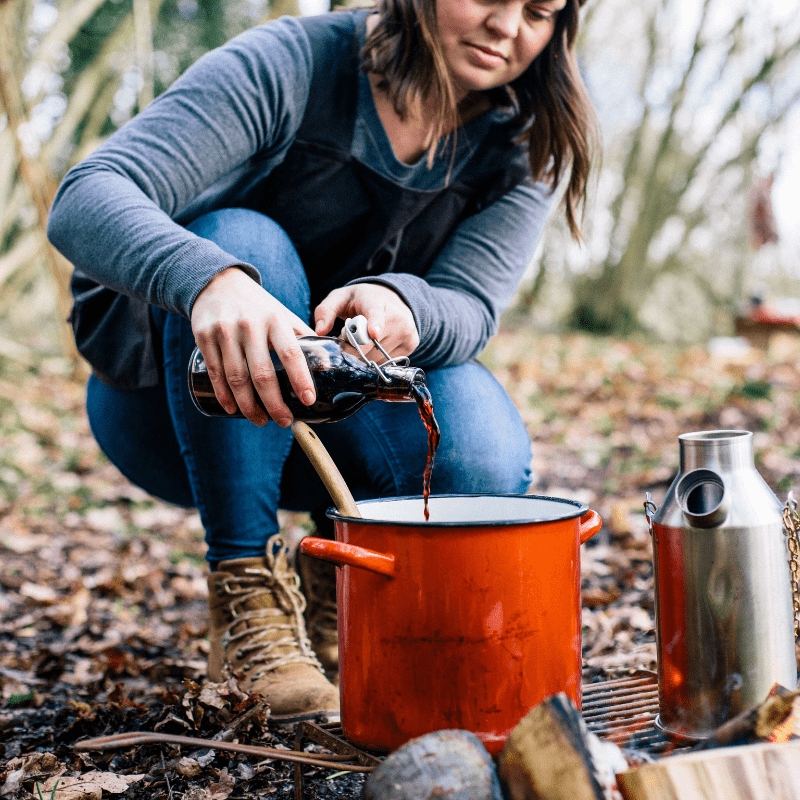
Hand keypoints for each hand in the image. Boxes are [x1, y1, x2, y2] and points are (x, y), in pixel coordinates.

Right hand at [190, 267, 315, 425]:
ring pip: (237, 379)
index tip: (308, 401)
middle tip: (284, 422)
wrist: (217, 282)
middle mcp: (250, 325)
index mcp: (275, 320)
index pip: (291, 354)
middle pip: (262, 374)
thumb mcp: (281, 313)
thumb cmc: (257, 305)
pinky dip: (224, 395)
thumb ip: (301, 336)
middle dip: (274, 404)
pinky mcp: (203, 337)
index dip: (300, 379)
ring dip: (249, 406)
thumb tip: (327, 361)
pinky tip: (233, 410)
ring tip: (260, 420)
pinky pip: (215, 373)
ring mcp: (225, 331)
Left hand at [314, 284, 418, 361]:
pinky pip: (387, 362)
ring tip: (364, 340)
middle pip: (370, 345)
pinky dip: (376, 359)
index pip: (376, 314)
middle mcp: (397, 316)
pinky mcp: (412, 343)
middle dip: (354, 348)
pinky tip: (375, 346)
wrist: (391, 298)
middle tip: (349, 338)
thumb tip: (319, 332)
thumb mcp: (340, 298)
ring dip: (364, 355)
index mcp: (376, 301)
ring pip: (377, 358)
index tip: (374, 333)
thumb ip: (326, 311)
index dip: (375, 324)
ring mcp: (407, 331)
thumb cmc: (361, 300)